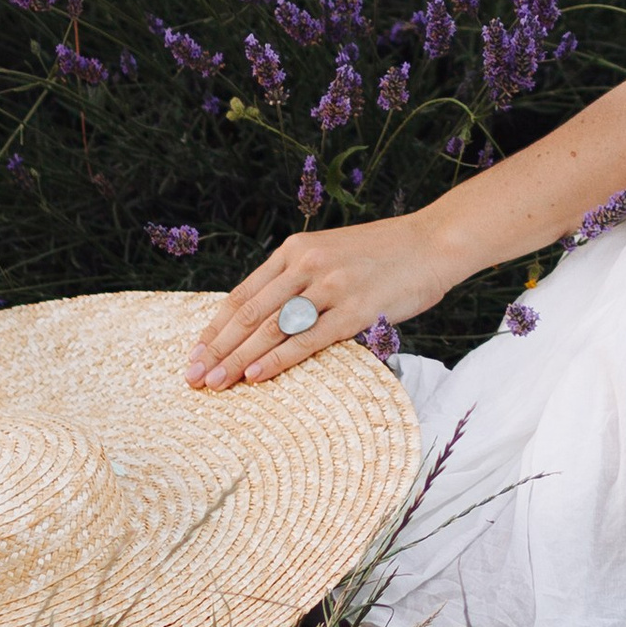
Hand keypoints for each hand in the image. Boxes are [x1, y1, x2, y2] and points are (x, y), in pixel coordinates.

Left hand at [182, 214, 449, 388]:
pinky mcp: (355, 309)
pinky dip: (278, 359)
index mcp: (296, 248)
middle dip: (217, 348)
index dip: (215, 327)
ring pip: (271, 328)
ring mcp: (331, 285)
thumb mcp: (331, 253)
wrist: (433, 242)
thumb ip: (299, 278)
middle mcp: (307, 263)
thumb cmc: (383, 255)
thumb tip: (263, 319)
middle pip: (249, 313)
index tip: (194, 353)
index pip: (243, 293)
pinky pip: (307, 339)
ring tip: (214, 384)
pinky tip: (256, 376)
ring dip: (238, 359)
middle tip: (192, 377)